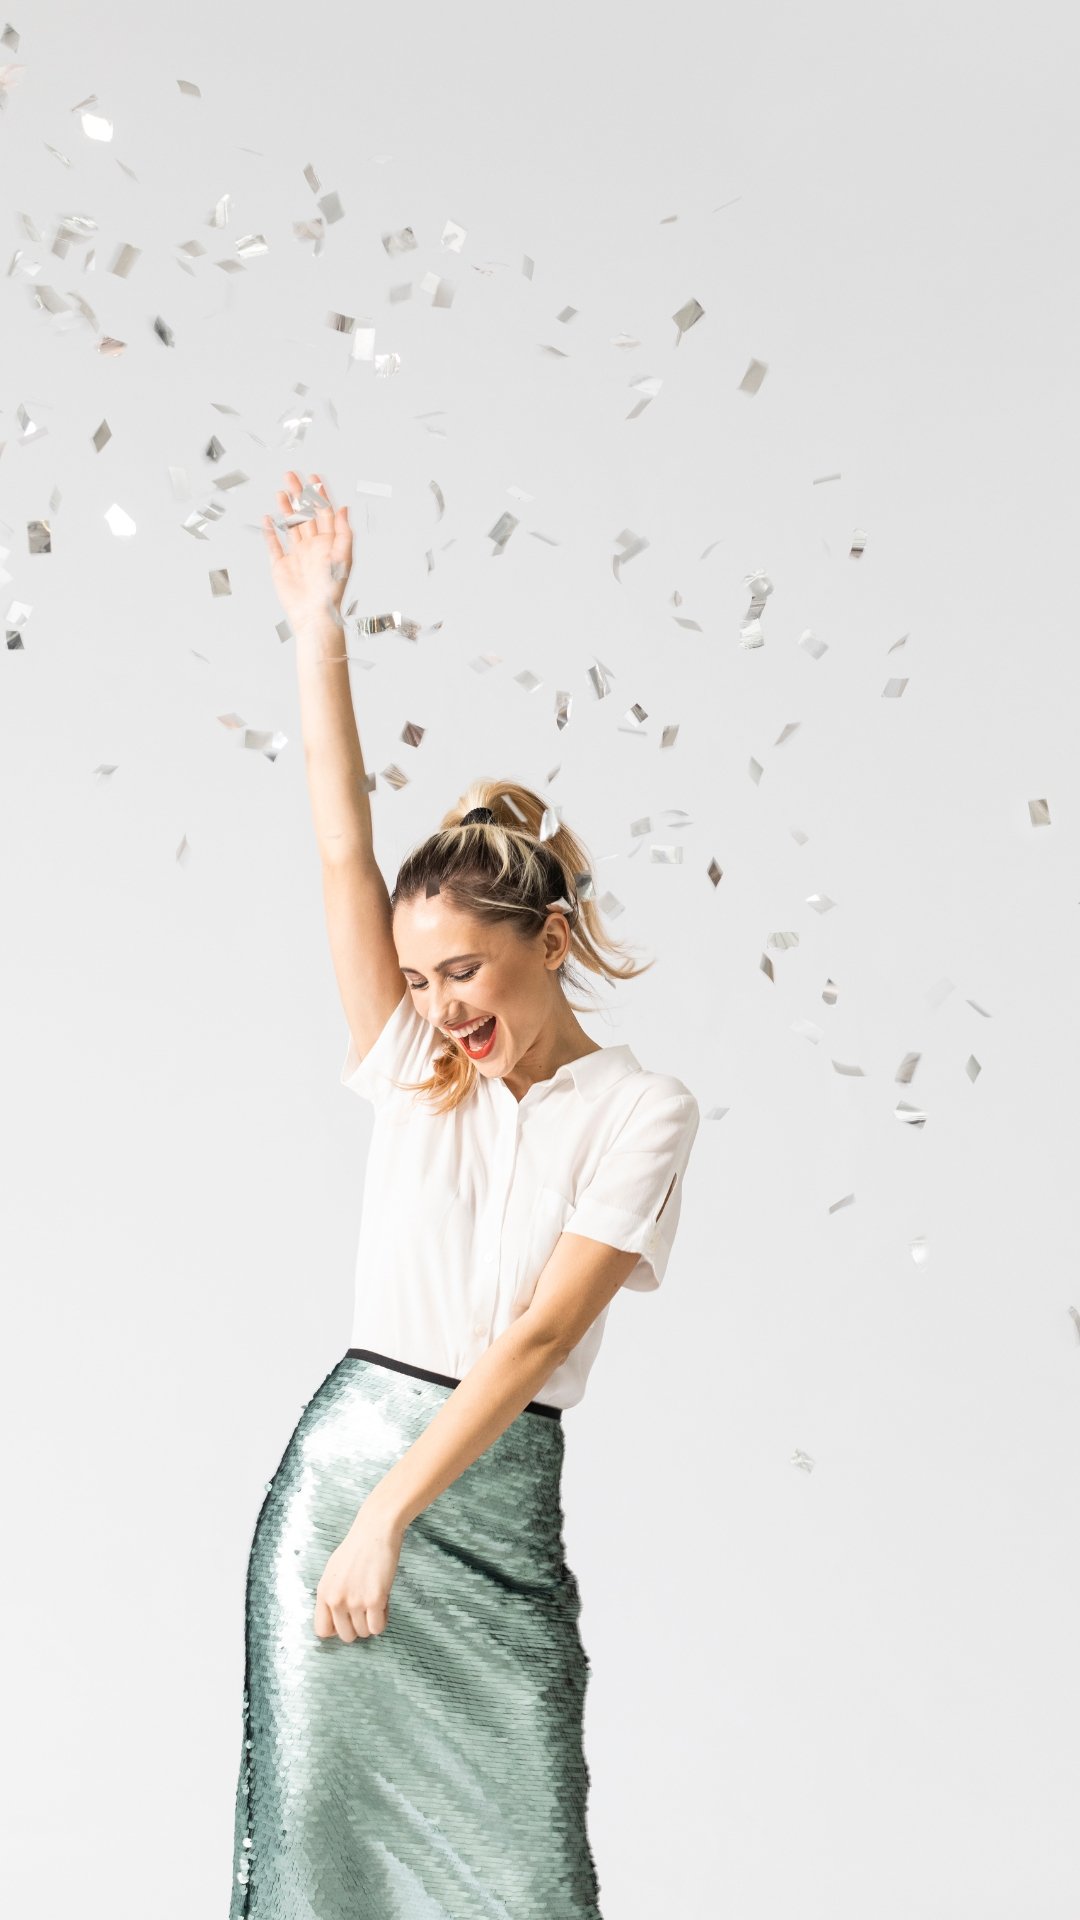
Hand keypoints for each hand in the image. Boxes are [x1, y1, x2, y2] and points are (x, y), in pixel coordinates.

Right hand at [261, 468, 352, 635]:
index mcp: (329, 543)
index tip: (313, 477)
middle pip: (305, 514)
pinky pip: (274, 545)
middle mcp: (313, 547)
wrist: (314, 614)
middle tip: (290, 475)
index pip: (324, 512)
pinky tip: (268, 518)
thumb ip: (344, 532)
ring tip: (281, 492)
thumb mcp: (343, 557)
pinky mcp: (281, 566)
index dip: (319, 494)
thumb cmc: (331, 590)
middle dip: (298, 494)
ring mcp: (296, 555)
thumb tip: (344, 508)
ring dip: (286, 508)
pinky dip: (270, 532)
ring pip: (290, 526)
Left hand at [313, 1497, 404, 1641]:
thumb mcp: (333, 1571)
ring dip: (372, 1621)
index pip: (322, 1630)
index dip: (337, 1629)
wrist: (376, 1530)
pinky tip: (384, 1602)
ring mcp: (355, 1601)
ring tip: (375, 1601)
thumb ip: (332, 1595)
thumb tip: (337, 1618)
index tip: (348, 1620)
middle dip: (358, 1626)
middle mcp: (336, 1600)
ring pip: (364, 1633)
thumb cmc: (358, 1547)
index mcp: (323, 1592)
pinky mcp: (374, 1600)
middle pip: (346, 1636)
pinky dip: (383, 1619)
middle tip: (366, 1610)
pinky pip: (378, 1627)